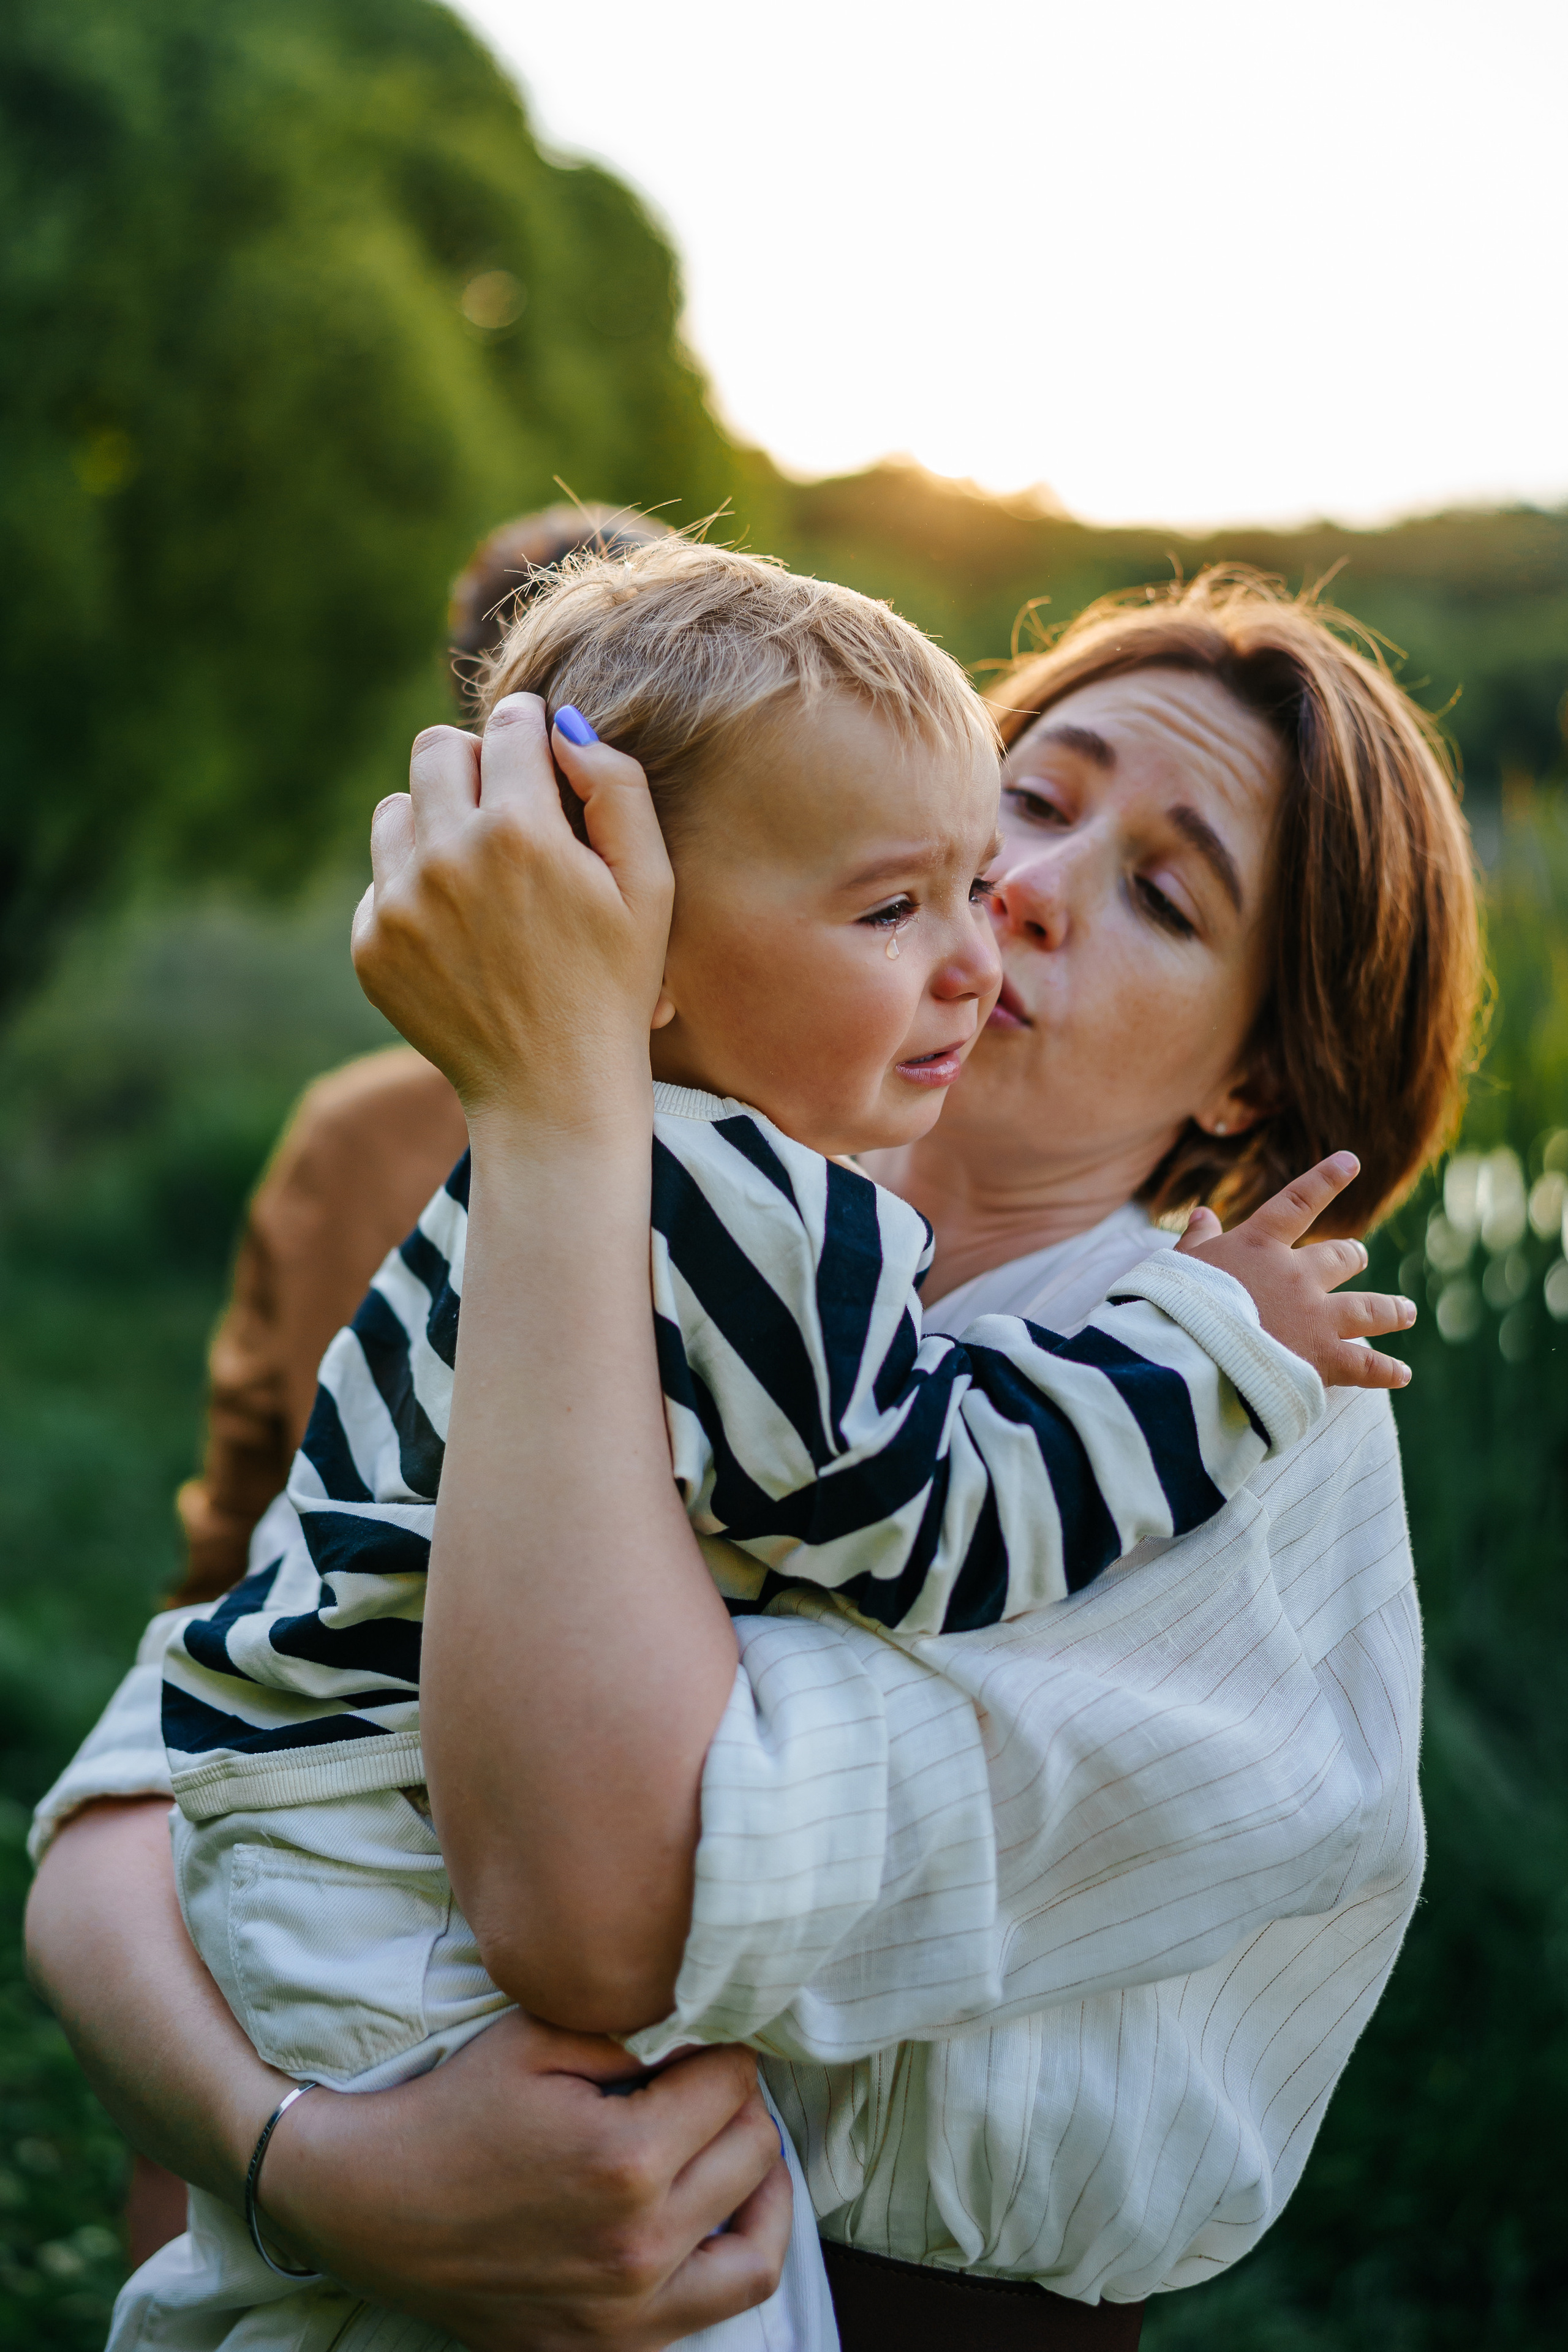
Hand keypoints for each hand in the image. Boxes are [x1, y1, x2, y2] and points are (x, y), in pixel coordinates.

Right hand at [261, 2012, 789, 2351]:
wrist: (374, 2207)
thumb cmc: (454, 2110)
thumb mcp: (537, 2037)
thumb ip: (631, 2027)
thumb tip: (703, 2026)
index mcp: (623, 2158)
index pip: (731, 2083)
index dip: (724, 2047)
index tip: (705, 2038)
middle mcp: (639, 2244)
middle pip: (752, 2153)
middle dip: (741, 2103)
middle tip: (711, 2081)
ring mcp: (629, 2312)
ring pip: (758, 2248)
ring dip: (761, 2187)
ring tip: (738, 2149)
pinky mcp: (611, 2349)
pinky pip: (716, 2311)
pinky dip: (733, 2259)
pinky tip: (712, 2217)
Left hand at [351, 698, 674, 1140]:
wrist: (553, 1091)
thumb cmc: (617, 984)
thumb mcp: (651, 885)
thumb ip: (618, 788)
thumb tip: (562, 726)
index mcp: (522, 831)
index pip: (507, 724)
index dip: (530, 730)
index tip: (540, 753)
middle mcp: (448, 856)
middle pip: (436, 749)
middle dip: (475, 764)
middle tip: (508, 810)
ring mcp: (399, 903)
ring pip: (397, 808)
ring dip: (437, 823)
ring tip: (481, 875)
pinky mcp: (371, 944)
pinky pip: (379, 878)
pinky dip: (414, 889)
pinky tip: (460, 933)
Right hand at [1175, 1152, 1415, 1389]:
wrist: (1192, 1357)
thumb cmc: (1175, 1308)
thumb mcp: (1178, 1266)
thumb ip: (1197, 1240)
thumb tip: (1203, 1214)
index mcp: (1259, 1246)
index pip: (1298, 1201)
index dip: (1327, 1179)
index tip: (1352, 1161)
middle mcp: (1296, 1276)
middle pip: (1339, 1258)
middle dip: (1353, 1256)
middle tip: (1360, 1256)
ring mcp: (1315, 1317)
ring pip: (1368, 1308)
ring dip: (1391, 1309)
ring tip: (1407, 1310)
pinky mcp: (1324, 1358)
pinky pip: (1366, 1363)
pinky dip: (1386, 1369)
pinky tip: (1402, 1373)